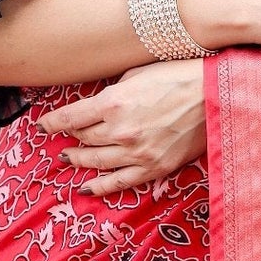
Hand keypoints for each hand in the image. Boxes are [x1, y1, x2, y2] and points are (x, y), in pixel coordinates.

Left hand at [37, 61, 206, 197]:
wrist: (216, 96)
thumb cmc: (180, 77)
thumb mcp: (138, 73)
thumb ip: (114, 91)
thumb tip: (98, 102)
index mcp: (113, 102)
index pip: (70, 118)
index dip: (53, 123)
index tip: (43, 125)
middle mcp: (120, 131)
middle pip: (83, 140)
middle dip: (69, 139)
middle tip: (62, 140)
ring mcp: (136, 153)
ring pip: (95, 162)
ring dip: (78, 160)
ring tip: (68, 159)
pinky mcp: (153, 168)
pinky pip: (119, 182)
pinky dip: (100, 186)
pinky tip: (86, 187)